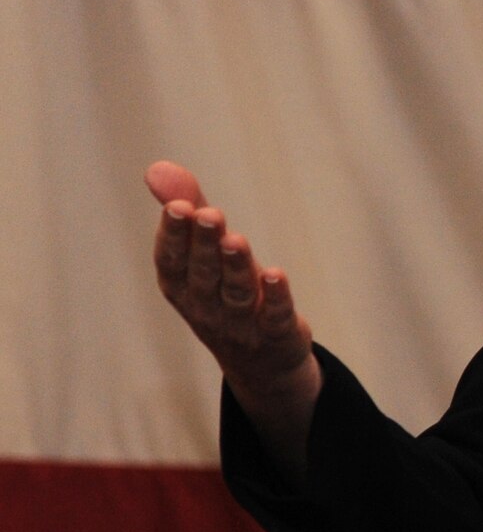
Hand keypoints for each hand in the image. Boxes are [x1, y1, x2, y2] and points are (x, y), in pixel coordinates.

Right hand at [145, 161, 321, 457]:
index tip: (178, 206)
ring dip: (237, 266)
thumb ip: (188, 211)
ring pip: (237, 295)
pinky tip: (276, 274)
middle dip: (205, 244)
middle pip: (205, 275)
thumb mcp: (205, 254)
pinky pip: (275, 317)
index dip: (174, 236)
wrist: (261, 364)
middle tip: (210, 214)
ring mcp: (242, 326)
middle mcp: (207, 308)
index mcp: (183, 288)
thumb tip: (156, 167)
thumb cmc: (225, 295)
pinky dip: (276, 297)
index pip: (172, 262)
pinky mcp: (277, 335)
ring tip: (237, 239)